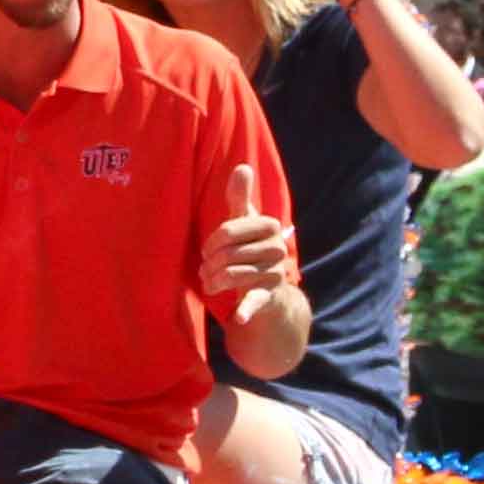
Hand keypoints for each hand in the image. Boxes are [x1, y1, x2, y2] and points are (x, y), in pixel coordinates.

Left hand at [205, 162, 295, 317]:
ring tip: (208, 281)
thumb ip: (240, 197)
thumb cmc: (250, 247)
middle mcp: (277, 248)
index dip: (211, 242)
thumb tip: (241, 166)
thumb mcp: (245, 221)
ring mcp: (275, 272)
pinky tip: (239, 317)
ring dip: (211, 280)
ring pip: (231, 275)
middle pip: (226, 254)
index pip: (228, 231)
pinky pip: (256, 301)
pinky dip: (246, 310)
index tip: (208, 249)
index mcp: (269, 226)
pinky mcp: (269, 295)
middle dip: (209, 263)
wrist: (270, 288)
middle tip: (205, 269)